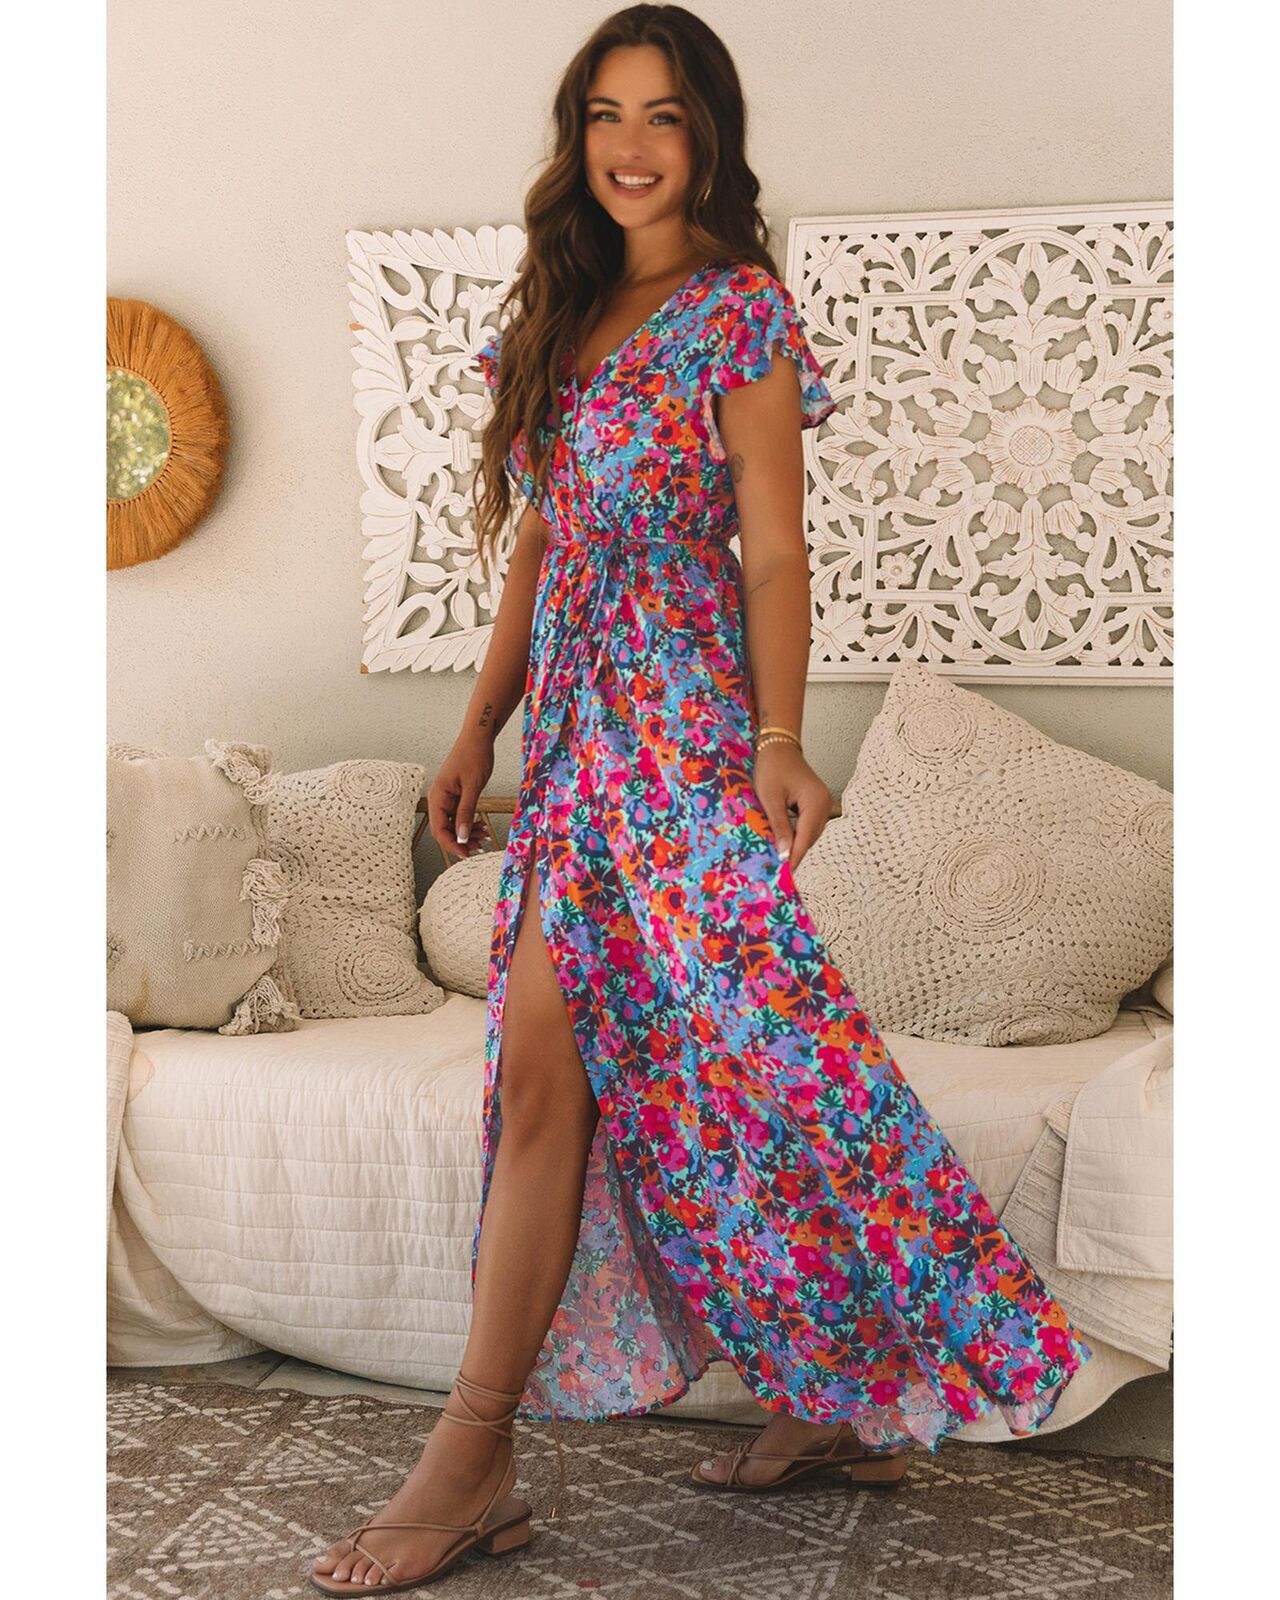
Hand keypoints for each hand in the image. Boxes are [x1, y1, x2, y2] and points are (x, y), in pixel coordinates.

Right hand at [427, 733, 495, 861]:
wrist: (478, 737)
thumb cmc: (474, 756)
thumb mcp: (473, 788)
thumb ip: (465, 813)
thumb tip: (462, 837)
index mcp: (437, 797)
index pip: (439, 830)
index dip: (453, 844)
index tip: (467, 854)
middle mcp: (438, 798)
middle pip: (444, 829)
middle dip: (461, 840)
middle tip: (480, 847)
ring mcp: (446, 797)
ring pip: (452, 823)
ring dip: (467, 832)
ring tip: (485, 837)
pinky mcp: (454, 794)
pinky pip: (458, 814)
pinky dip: (469, 822)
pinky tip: (482, 826)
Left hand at [752, 742, 830, 872]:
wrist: (778, 746)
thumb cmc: (772, 768)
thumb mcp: (770, 798)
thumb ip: (779, 826)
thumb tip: (784, 854)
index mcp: (815, 801)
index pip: (806, 837)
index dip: (795, 857)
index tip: (785, 875)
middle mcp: (825, 803)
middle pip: (811, 838)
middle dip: (796, 854)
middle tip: (780, 873)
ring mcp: (823, 803)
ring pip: (810, 834)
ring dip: (797, 846)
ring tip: (781, 862)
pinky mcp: (817, 804)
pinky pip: (808, 826)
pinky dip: (798, 836)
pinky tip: (786, 844)